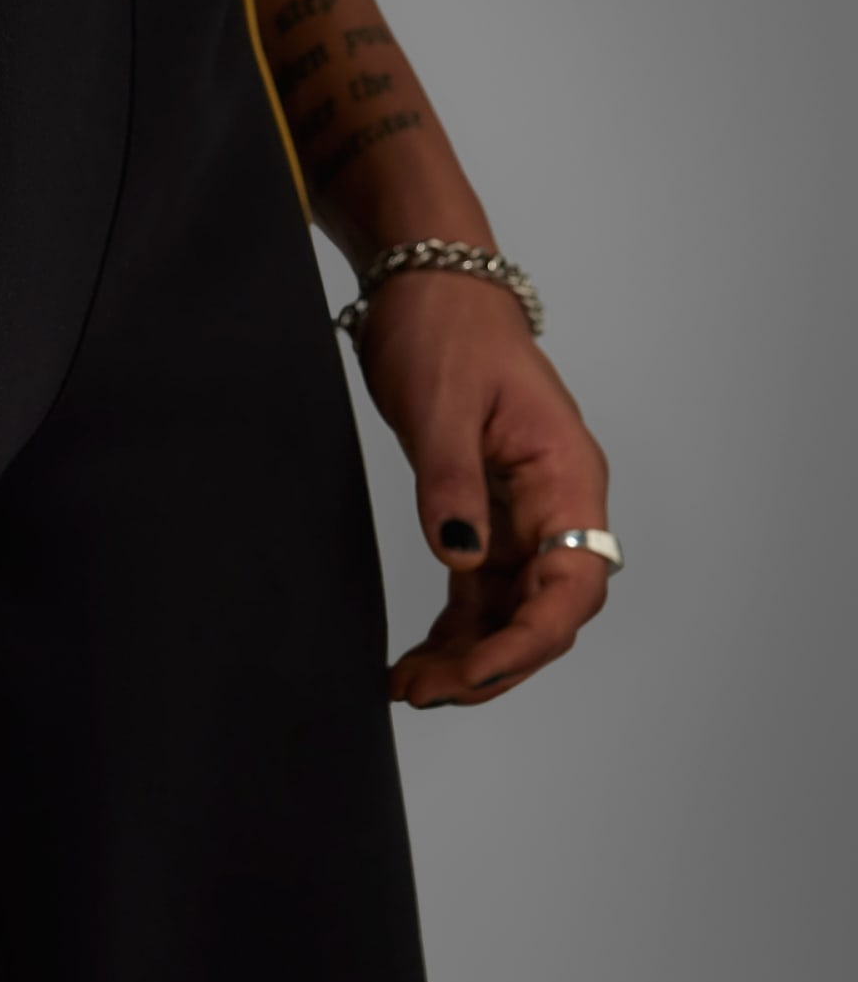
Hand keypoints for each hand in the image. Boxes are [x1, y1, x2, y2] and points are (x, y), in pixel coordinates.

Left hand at [357, 271, 611, 707]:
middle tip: (423, 692)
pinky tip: (417, 657)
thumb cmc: (445, 332)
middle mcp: (557, 505)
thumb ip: (451, 484)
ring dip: (467, 655)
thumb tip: (461, 559)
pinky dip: (454, 628)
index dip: (529, 641)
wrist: (428, 289)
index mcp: (566, 478)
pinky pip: (481, 590)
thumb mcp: (441, 406)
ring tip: (408, 688)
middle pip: (544, 612)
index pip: (572, 585)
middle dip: (491, 663)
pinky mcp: (485, 515)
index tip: (472, 671)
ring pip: (510, 609)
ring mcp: (523, 515)